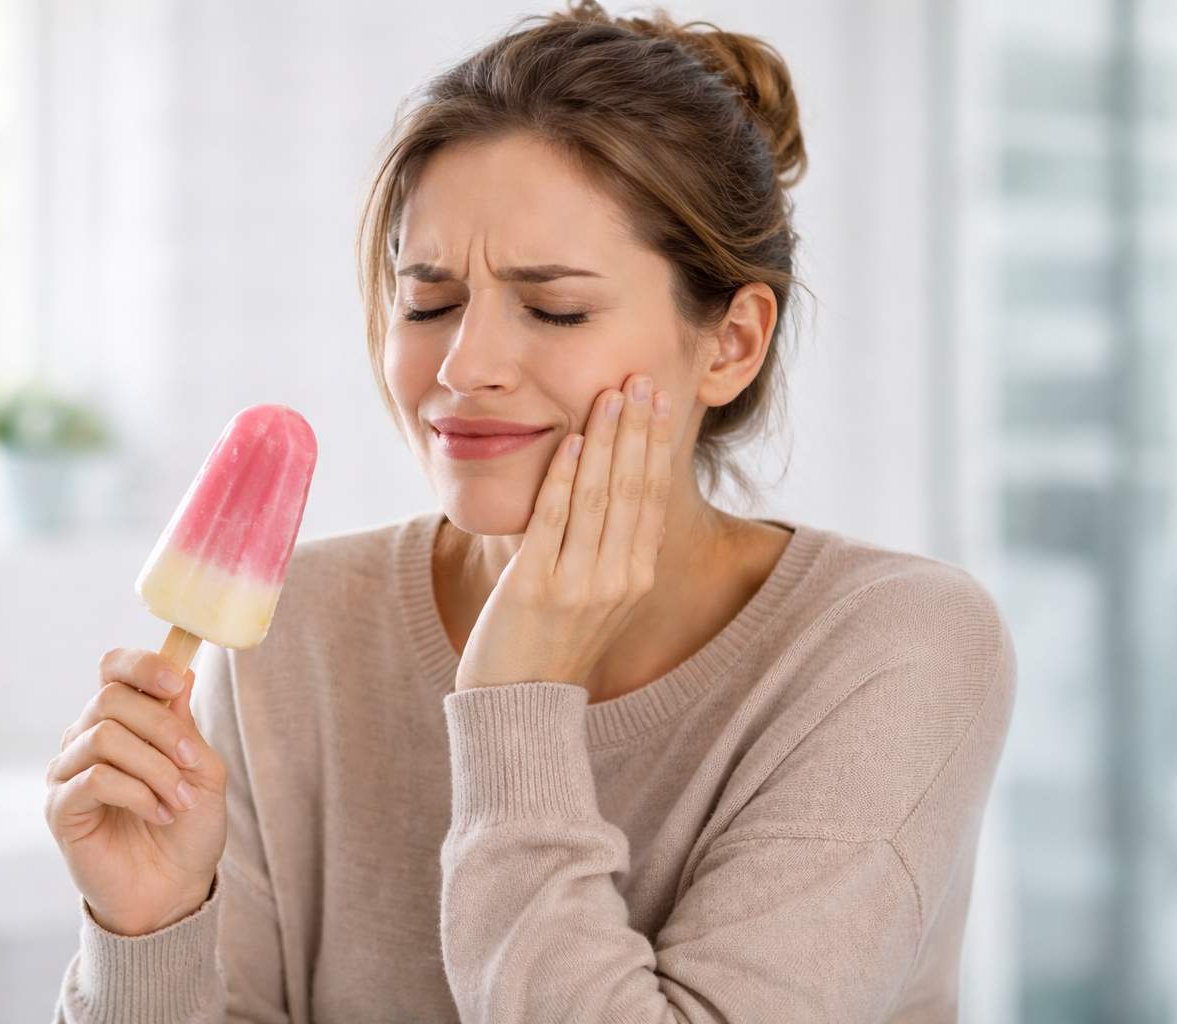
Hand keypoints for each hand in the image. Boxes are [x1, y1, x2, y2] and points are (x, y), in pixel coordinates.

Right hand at [44, 648, 228, 935]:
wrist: (173, 890)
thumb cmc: (187, 828)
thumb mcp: (202, 770)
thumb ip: (185, 725)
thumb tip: (181, 674)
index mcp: (121, 720)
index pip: (113, 668)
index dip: (142, 665)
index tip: (177, 682)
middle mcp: (86, 738)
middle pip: (110, 698)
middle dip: (161, 727)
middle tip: (191, 760)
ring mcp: (68, 772)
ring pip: (104, 737)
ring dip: (154, 766)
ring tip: (178, 799)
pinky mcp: (60, 808)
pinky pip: (94, 778)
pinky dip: (136, 792)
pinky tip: (157, 813)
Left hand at [454, 373, 673, 697]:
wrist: (517, 705)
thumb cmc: (550, 644)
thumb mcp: (596, 598)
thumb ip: (610, 550)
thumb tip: (618, 492)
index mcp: (635, 578)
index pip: (652, 497)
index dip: (655, 444)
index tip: (658, 400)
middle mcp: (617, 579)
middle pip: (634, 488)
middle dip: (639, 429)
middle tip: (643, 378)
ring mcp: (579, 583)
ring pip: (601, 497)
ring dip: (608, 440)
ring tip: (613, 394)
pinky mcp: (537, 586)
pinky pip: (556, 520)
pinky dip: (567, 476)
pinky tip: (572, 439)